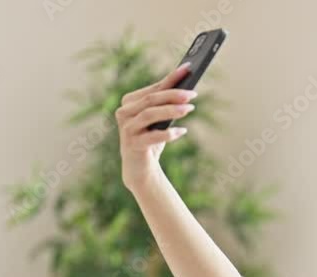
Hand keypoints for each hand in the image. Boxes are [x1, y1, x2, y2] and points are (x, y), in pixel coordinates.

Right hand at [115, 61, 197, 190]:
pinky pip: (152, 136)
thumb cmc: (152, 139)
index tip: (188, 69)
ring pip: (149, 114)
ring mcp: (126, 129)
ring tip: (190, 108)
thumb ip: (166, 104)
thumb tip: (187, 87)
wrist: (140, 168)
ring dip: (172, 110)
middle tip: (193, 94)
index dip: (171, 79)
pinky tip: (183, 131)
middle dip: (174, 95)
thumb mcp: (159, 120)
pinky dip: (169, 133)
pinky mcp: (132, 145)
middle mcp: (124, 113)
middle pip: (151, 99)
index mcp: (129, 102)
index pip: (154, 88)